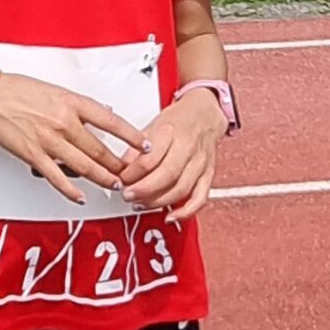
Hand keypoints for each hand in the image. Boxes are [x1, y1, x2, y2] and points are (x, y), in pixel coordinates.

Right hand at [0, 71, 149, 206]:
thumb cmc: (19, 90)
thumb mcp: (57, 90)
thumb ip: (80, 105)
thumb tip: (104, 113)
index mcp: (72, 103)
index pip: (111, 121)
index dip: (131, 136)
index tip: (144, 145)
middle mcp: (64, 122)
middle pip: (100, 149)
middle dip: (118, 164)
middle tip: (129, 172)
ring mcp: (49, 141)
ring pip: (84, 166)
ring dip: (102, 178)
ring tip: (113, 184)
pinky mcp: (34, 155)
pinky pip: (57, 178)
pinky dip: (71, 191)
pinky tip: (81, 197)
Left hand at [118, 85, 224, 220]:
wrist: (205, 112)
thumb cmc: (177, 120)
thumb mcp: (151, 126)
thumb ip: (136, 149)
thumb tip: (121, 170)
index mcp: (170, 132)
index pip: (149, 159)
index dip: (132, 174)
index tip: (121, 179)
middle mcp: (188, 147)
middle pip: (166, 175)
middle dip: (143, 190)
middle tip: (128, 195)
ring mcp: (200, 163)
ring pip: (180, 189)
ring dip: (157, 202)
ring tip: (140, 204)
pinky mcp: (208, 174)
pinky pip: (200, 198)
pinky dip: (186, 211)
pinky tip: (170, 216)